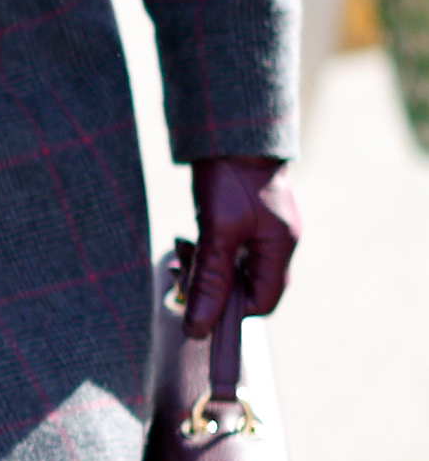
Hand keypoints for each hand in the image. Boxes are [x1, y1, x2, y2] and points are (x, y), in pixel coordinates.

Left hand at [182, 155, 299, 399]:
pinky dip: (204, 252)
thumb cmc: (229, 178)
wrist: (229, 131)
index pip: (260, 303)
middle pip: (244, 288)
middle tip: (180, 274)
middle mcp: (275, 244)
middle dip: (211, 289)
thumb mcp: (217, 231)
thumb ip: (211, 281)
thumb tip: (198, 329)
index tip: (195, 309)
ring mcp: (260, 232)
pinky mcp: (242, 220)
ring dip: (203, 269)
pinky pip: (224, 251)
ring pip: (230, 270)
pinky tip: (186, 242)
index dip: (229, 313)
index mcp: (279, 249)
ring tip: (181, 252)